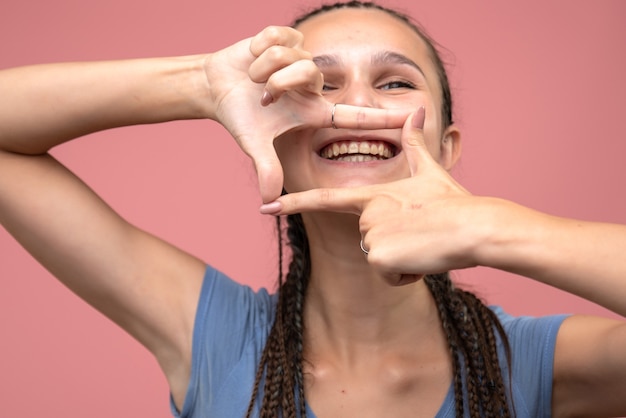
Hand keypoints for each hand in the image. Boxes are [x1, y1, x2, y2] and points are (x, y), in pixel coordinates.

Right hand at [205, 26, 411, 201]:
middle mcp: (314, 85)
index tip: (415, 117)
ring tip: (254, 79)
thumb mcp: (256, 144)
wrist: (217, 87)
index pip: (356, 115)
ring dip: (263, 68)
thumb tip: (269, 201)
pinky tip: (254, 58)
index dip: (384, 118)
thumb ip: (267, 169)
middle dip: (278, 81)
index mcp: (314, 111)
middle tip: (262, 95)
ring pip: (289, 54)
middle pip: (308, 71)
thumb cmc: (241, 116)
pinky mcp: (287, 37)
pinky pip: (276, 36)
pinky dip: (258, 49)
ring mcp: (302, 60)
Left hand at [262, 109, 484, 284]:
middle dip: (394, 245)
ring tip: (424, 244)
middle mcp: (366, 214)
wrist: (473, 226)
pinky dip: (407, 275)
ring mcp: (370, 235)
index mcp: (373, 194)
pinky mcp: (378, 258)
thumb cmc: (454, 202)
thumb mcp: (432, 171)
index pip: (325, 198)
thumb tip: (416, 109)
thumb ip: (415, 145)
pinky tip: (423, 259)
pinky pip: (389, 277)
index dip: (294, 203)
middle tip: (420, 234)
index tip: (266, 207)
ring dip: (402, 260)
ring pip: (380, 261)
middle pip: (369, 240)